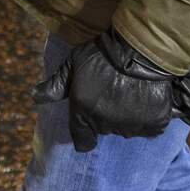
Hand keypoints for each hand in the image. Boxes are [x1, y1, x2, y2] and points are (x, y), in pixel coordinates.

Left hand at [33, 31, 189, 152]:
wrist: (141, 49)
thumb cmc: (102, 54)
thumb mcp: (73, 64)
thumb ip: (56, 85)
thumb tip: (35, 97)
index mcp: (83, 111)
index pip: (82, 140)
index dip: (85, 133)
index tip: (89, 125)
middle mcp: (106, 123)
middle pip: (105, 130)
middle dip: (106, 117)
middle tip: (112, 93)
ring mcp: (132, 125)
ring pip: (127, 129)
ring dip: (127, 118)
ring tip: (130, 94)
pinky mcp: (155, 123)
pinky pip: (150, 128)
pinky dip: (149, 118)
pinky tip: (146, 99)